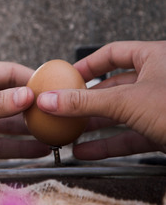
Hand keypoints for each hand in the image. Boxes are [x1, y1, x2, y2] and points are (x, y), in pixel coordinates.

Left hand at [0, 61, 50, 190]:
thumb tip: (28, 97)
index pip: (6, 72)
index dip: (30, 79)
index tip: (54, 87)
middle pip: (7, 99)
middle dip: (31, 108)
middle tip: (58, 116)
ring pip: (3, 124)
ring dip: (26, 131)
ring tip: (53, 136)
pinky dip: (13, 148)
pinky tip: (34, 151)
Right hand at [37, 41, 165, 159]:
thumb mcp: (126, 101)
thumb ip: (84, 102)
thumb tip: (49, 100)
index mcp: (156, 58)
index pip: (114, 53)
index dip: (88, 63)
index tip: (67, 76)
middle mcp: (159, 80)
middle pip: (113, 87)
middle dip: (87, 102)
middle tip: (64, 109)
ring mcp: (162, 108)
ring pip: (121, 114)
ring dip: (94, 127)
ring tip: (70, 134)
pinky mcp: (164, 131)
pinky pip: (130, 135)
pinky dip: (108, 144)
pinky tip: (88, 152)